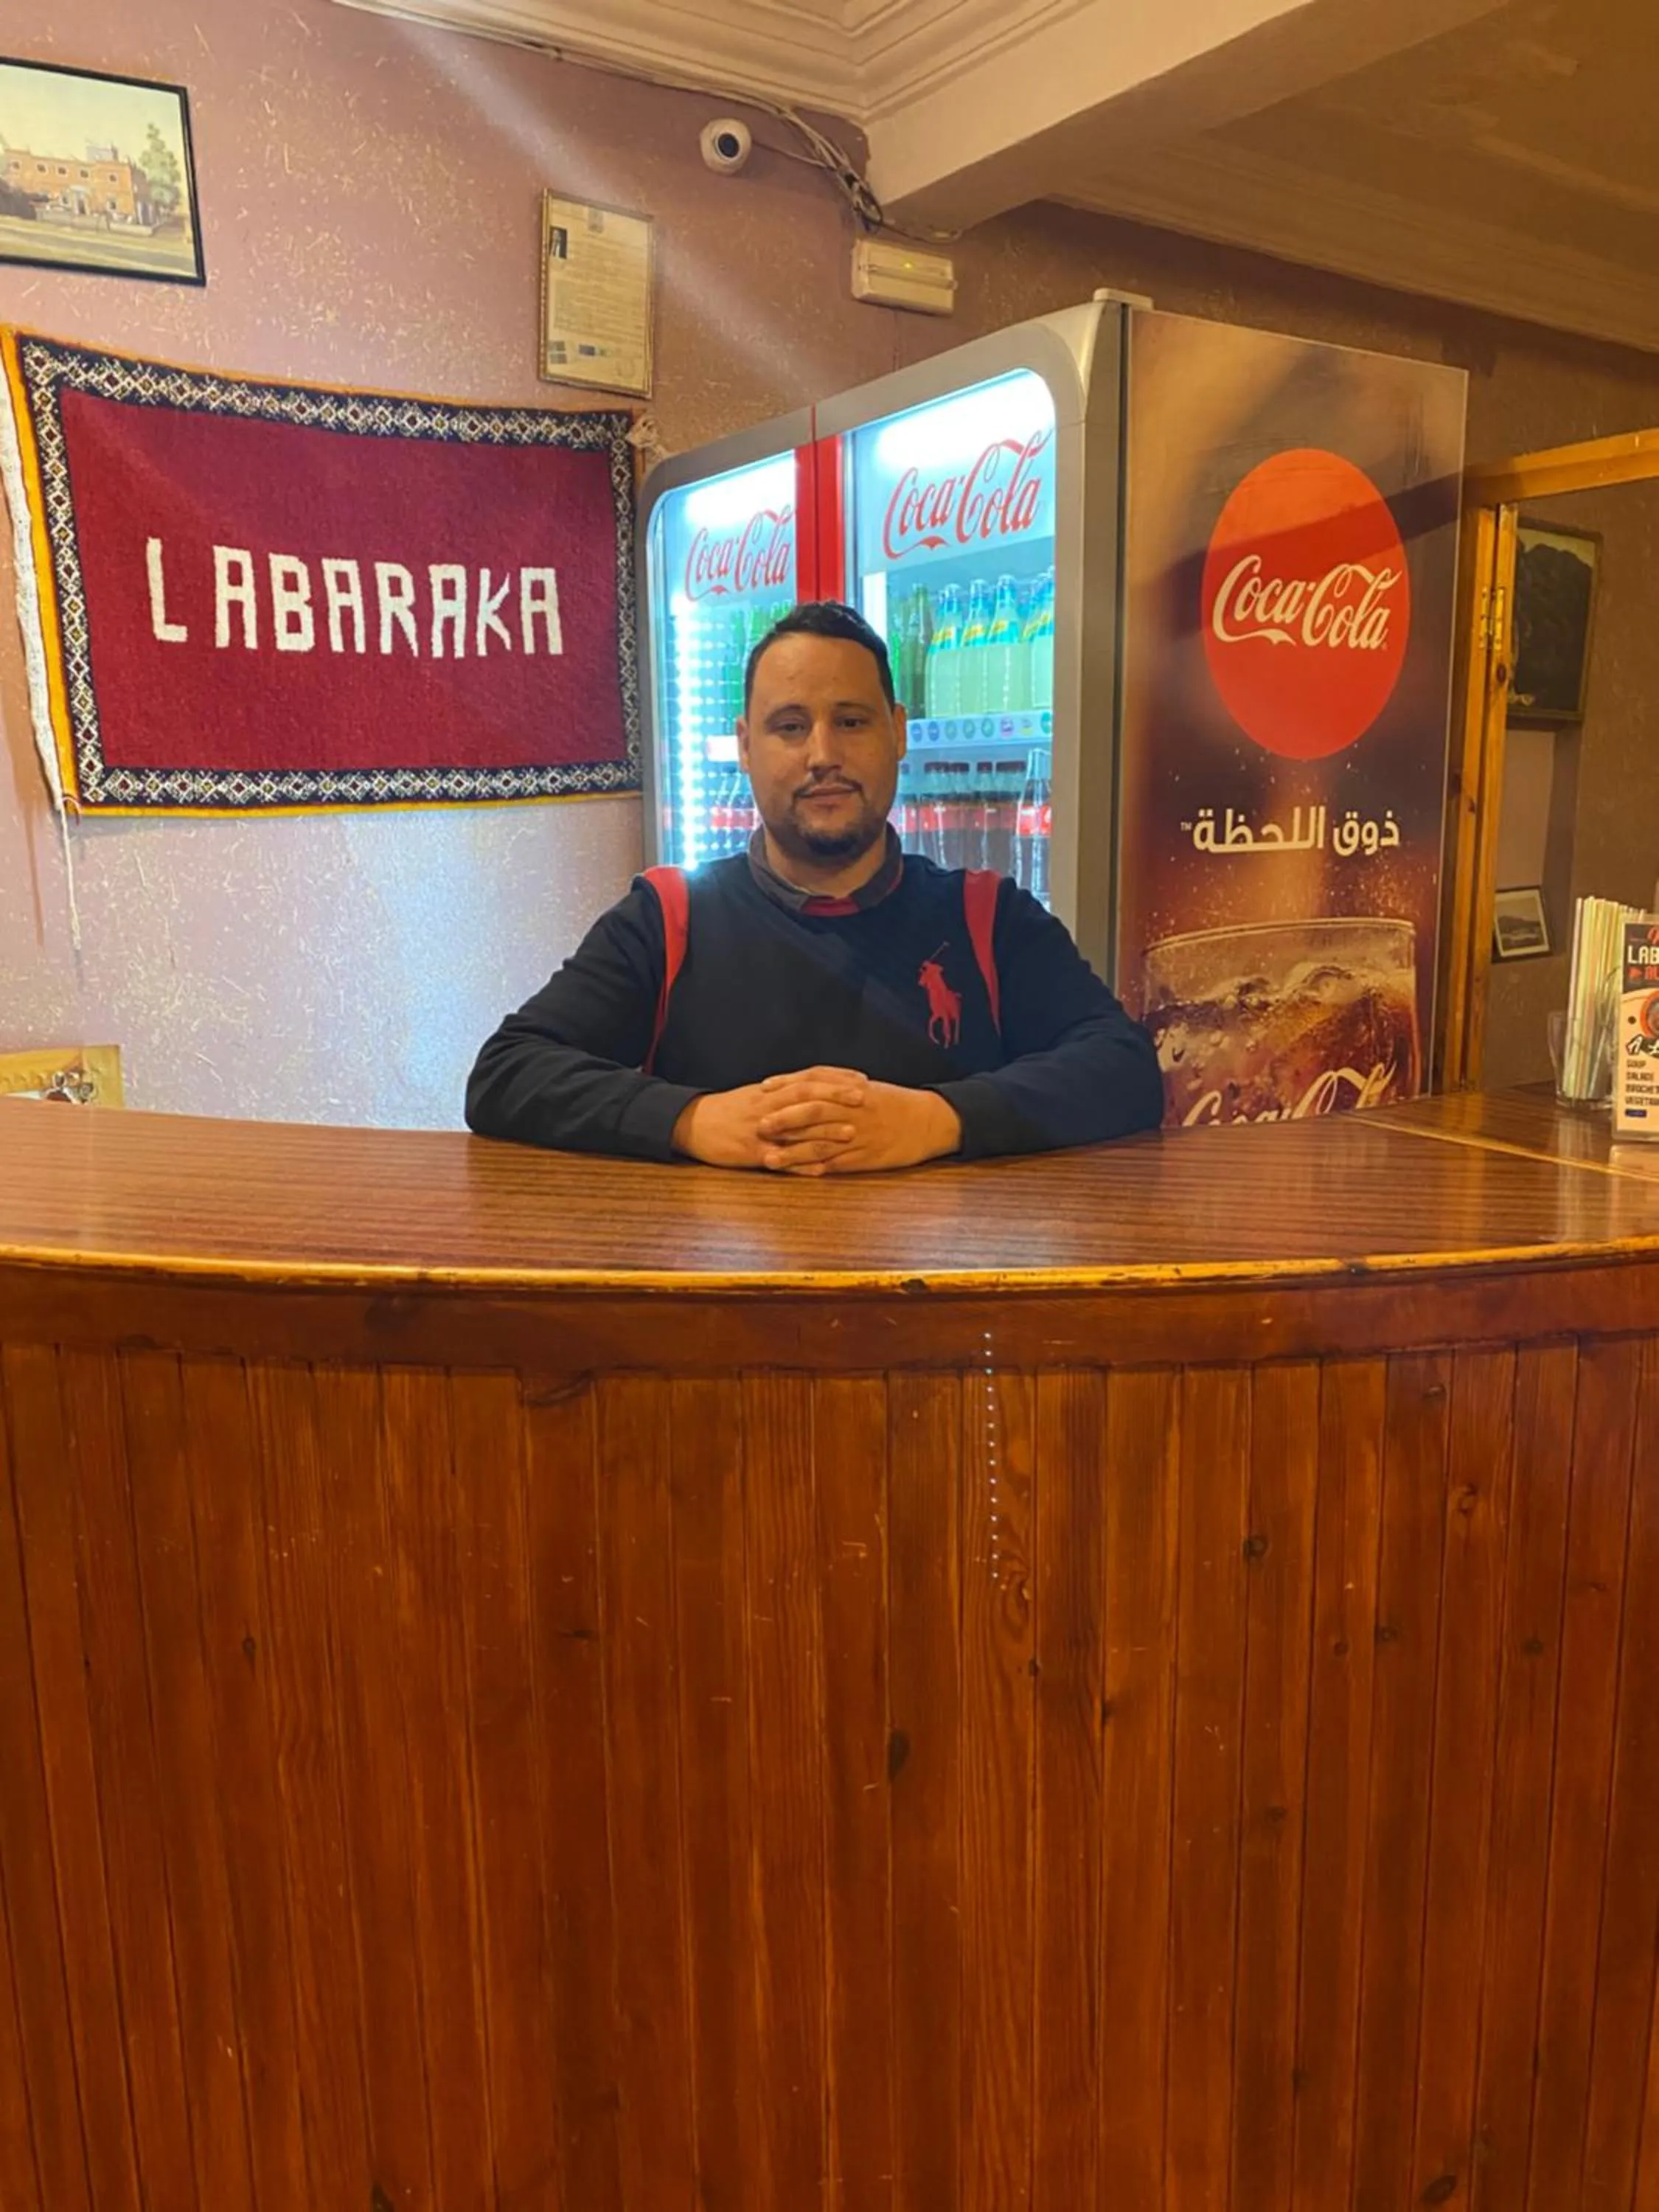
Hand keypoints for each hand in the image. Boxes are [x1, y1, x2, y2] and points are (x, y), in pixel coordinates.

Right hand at [670, 1067, 867, 1170]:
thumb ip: (786, 1092)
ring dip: (825, 1132)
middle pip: (806, 1097)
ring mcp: (761, 1131)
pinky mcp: (751, 1154)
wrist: (692, 1124)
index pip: (809, 1078)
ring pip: (797, 1129)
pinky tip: (821, 1170)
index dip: (835, 1078)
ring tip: (851, 1133)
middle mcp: (769, 1107)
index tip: (861, 1079)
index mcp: (771, 1091)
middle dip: (836, 1097)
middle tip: (864, 1098)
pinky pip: (780, 1160)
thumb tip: (817, 1088)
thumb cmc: (729, 1110)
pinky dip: (800, 1165)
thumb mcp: (757, 1094)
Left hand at [756, 1071, 961, 1175]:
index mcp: (851, 1090)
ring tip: (768, 1159)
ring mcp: (859, 1136)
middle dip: (784, 1120)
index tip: (762, 1089)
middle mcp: (853, 1111)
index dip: (786, 1086)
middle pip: (812, 1113)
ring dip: (792, 1153)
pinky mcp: (866, 1158)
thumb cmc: (894, 1102)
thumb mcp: (865, 1087)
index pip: (812, 1085)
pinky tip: (797, 1174)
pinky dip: (815, 1169)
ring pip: (820, 1144)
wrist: (928, 1121)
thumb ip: (835, 1085)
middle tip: (760, 1126)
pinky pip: (837, 1165)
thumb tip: (803, 1084)